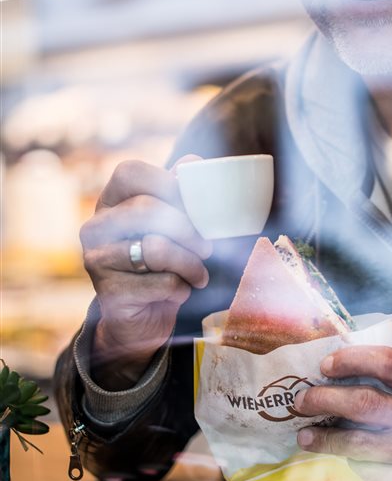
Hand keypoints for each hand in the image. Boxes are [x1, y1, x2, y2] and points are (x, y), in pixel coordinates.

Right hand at [80, 155, 212, 387]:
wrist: (141, 317)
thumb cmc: (159, 263)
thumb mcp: (168, 225)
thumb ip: (178, 193)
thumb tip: (193, 162)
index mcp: (109, 201)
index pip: (130, 172)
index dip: (166, 182)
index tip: (193, 204)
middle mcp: (95, 227)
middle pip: (146, 209)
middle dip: (188, 229)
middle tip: (206, 247)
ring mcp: (97, 261)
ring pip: (156, 248)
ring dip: (191, 263)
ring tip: (199, 273)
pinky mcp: (109, 294)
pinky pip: (161, 283)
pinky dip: (182, 288)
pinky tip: (180, 292)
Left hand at [294, 346, 391, 480]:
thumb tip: (341, 371)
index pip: (387, 362)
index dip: (351, 359)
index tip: (325, 364)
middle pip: (364, 403)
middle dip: (324, 400)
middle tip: (302, 401)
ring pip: (358, 445)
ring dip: (325, 440)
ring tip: (305, 437)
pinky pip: (369, 478)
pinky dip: (348, 471)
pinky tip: (334, 468)